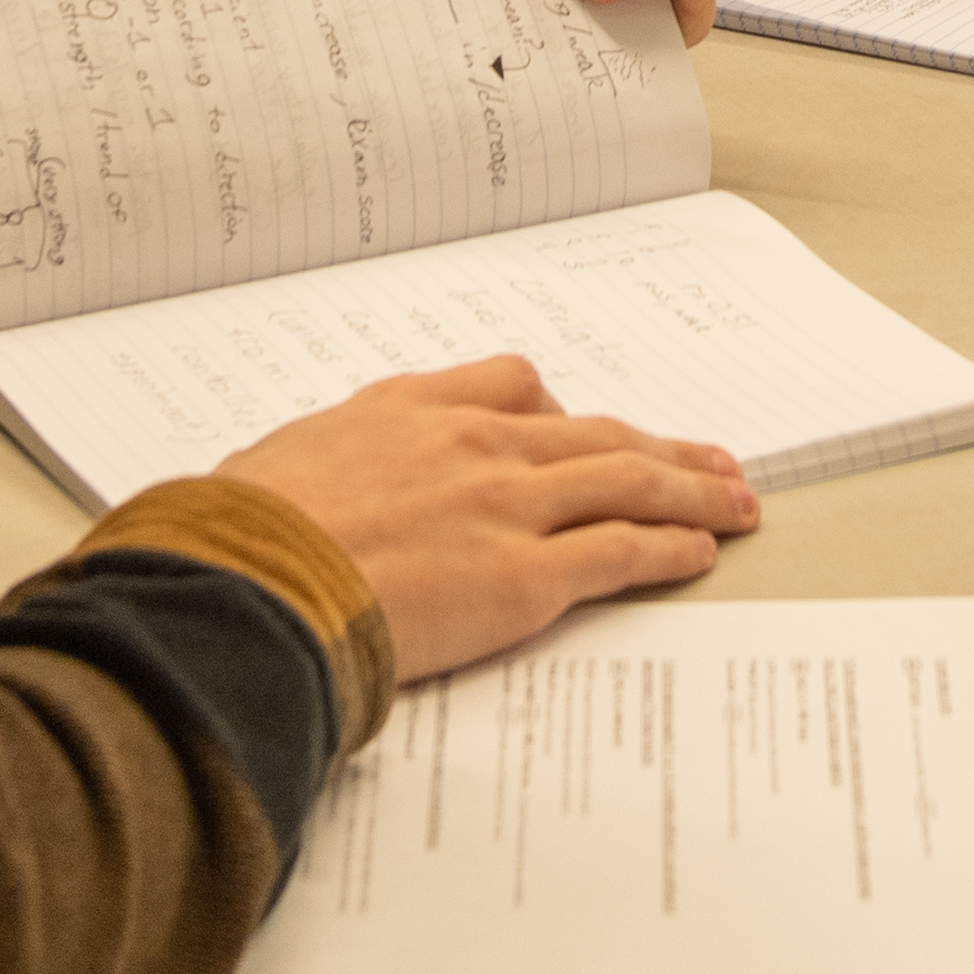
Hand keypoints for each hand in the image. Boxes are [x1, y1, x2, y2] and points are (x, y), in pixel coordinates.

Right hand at [216, 356, 757, 681]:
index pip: (509, 387)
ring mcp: (506, 506)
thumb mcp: (275, 473)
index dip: (558, 411)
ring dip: (691, 485)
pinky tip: (701, 549)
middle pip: (592, 432)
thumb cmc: (236, 539)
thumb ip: (320, 475)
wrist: (247, 585)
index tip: (582, 426)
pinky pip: (621, 549)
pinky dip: (671, 545)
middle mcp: (471, 444)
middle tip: (710, 456)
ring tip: (737, 496)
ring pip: (626, 478)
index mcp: (408, 411)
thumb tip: (302, 500)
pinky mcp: (526, 576)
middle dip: (659, 445)